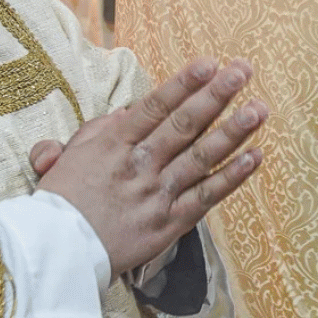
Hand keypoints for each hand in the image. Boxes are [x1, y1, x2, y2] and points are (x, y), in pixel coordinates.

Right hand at [28, 58, 264, 274]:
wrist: (58, 254)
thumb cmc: (61, 203)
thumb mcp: (68, 156)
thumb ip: (97, 130)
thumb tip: (126, 113)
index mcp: (113, 144)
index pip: (155, 106)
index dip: (184, 83)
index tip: (210, 63)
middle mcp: (140, 165)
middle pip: (184, 124)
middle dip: (216, 95)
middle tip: (243, 71)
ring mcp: (157, 194)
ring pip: (201, 157)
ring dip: (233, 131)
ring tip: (259, 108)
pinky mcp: (170, 223)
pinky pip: (207, 197)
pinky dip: (232, 177)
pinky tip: (255, 156)